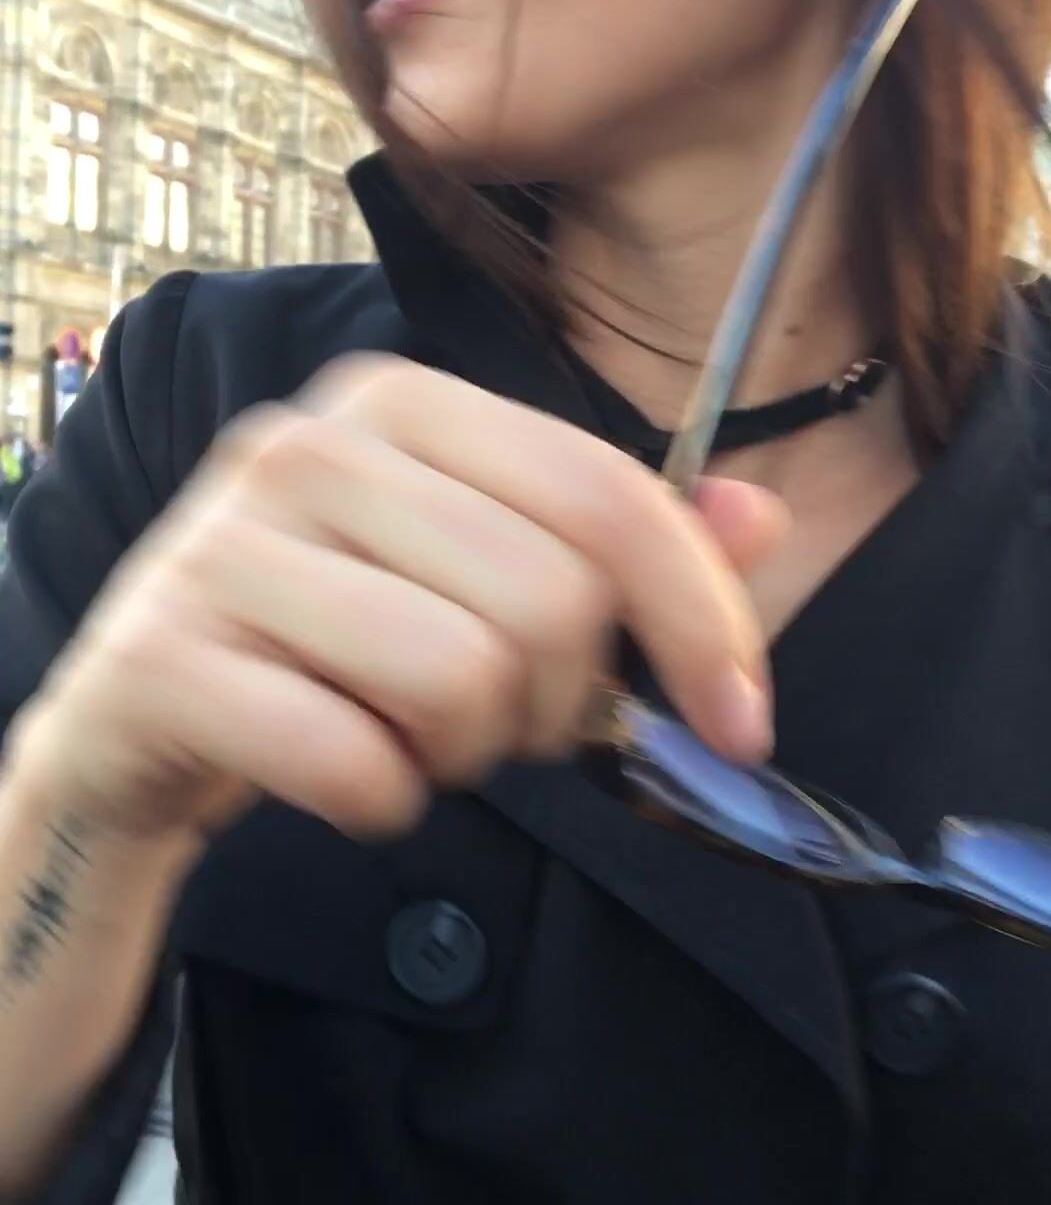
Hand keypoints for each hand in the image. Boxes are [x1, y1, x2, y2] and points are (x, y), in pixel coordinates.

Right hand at [11, 358, 784, 848]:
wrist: (135, 725)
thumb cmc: (332, 648)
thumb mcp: (480, 581)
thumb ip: (623, 548)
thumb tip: (761, 517)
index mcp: (399, 403)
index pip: (608, 498)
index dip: (703, 622)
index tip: (738, 724)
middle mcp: (304, 446)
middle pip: (548, 599)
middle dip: (555, 706)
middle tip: (496, 727)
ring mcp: (220, 546)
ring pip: (459, 678)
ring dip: (463, 755)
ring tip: (410, 741)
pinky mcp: (163, 659)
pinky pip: (351, 761)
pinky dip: (378, 801)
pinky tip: (341, 779)